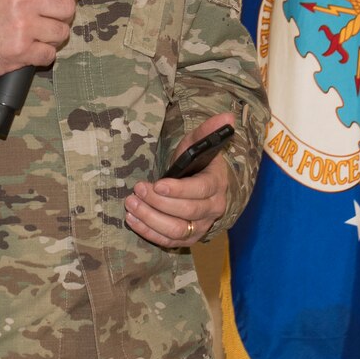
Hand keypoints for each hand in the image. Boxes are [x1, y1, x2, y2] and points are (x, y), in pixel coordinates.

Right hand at [0, 0, 82, 79]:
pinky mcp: (21, 51)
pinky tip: (27, 51)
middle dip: (62, 16)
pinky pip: (49, 54)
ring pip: (62, 32)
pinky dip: (42, 56)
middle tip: (47, 21)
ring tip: (34, 37)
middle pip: (67, 7)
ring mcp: (23, 25)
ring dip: (52, 38)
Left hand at [125, 112, 232, 247]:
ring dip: (150, 218)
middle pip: (186, 211)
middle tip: (137, 190)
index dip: (178, 190)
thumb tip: (228, 116)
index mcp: (216, 184)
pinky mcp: (188, 238)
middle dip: (158, 202)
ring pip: (176, 230)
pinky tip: (132, 219)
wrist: (200, 185)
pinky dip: (149, 232)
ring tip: (131, 204)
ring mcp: (201, 226)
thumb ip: (209, 130)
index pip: (200, 189)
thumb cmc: (196, 162)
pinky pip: (169, 242)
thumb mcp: (198, 143)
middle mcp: (213, 208)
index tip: (157, 184)